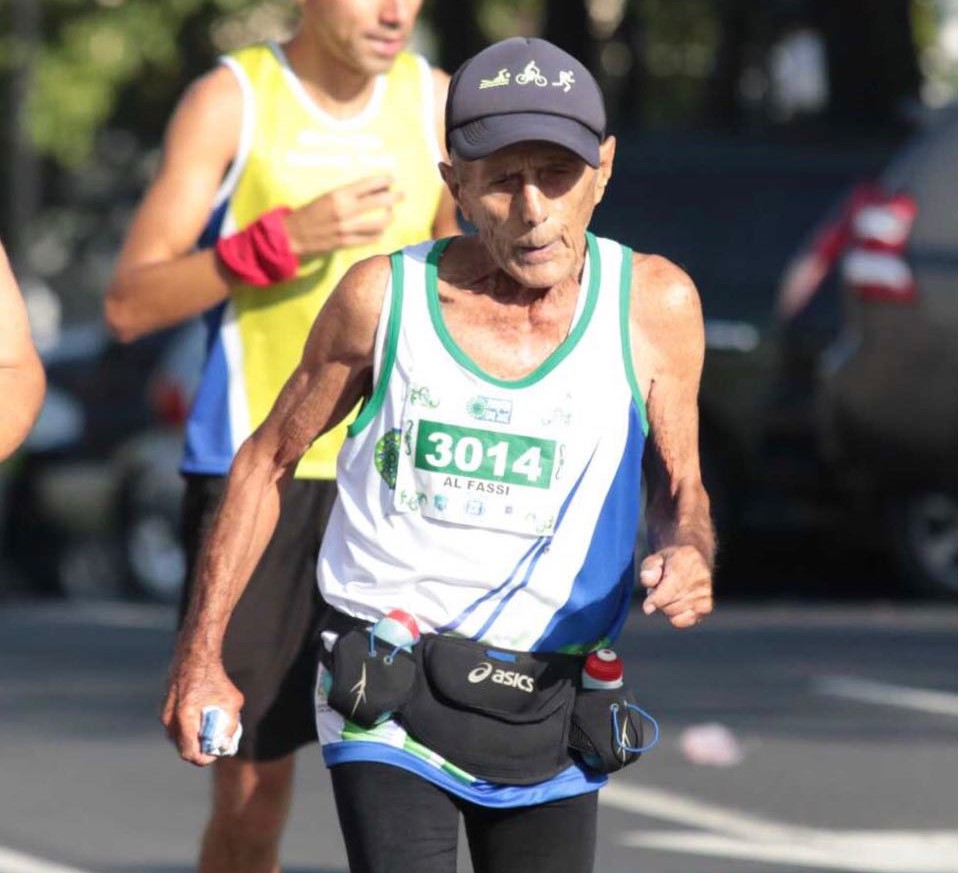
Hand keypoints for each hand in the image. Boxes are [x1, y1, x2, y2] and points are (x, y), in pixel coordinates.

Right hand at [161, 650, 243, 765]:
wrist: (195, 653)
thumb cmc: (216, 676)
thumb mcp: (233, 701)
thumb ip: (231, 725)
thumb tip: (226, 744)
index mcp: (185, 717)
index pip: (189, 752)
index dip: (204, 758)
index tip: (215, 754)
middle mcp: (170, 717)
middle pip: (182, 747)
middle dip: (199, 749)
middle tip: (214, 745)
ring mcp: (164, 712)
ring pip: (177, 736)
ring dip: (192, 738)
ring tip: (209, 730)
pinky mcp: (164, 706)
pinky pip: (174, 724)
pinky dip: (186, 726)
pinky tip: (200, 718)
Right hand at [284, 175, 401, 256]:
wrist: (293, 234)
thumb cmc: (310, 212)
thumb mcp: (327, 196)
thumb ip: (349, 194)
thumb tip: (374, 189)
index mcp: (339, 194)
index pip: (369, 184)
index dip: (384, 179)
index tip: (392, 178)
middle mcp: (345, 211)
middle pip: (380, 202)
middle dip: (395, 197)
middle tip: (402, 195)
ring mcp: (347, 229)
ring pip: (379, 223)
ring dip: (389, 218)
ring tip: (390, 214)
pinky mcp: (346, 243)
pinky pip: (370, 239)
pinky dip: (379, 233)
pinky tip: (380, 230)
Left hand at [639, 546, 712, 627]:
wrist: (695, 561)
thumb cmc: (671, 561)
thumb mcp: (656, 558)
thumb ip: (648, 568)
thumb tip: (648, 581)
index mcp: (685, 563)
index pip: (667, 593)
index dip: (654, 601)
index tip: (647, 605)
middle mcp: (699, 579)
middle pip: (668, 605)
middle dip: (659, 600)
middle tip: (660, 589)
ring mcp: (704, 594)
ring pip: (673, 613)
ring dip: (667, 606)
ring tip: (670, 593)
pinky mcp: (706, 607)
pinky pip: (682, 621)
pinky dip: (676, 616)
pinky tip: (677, 603)